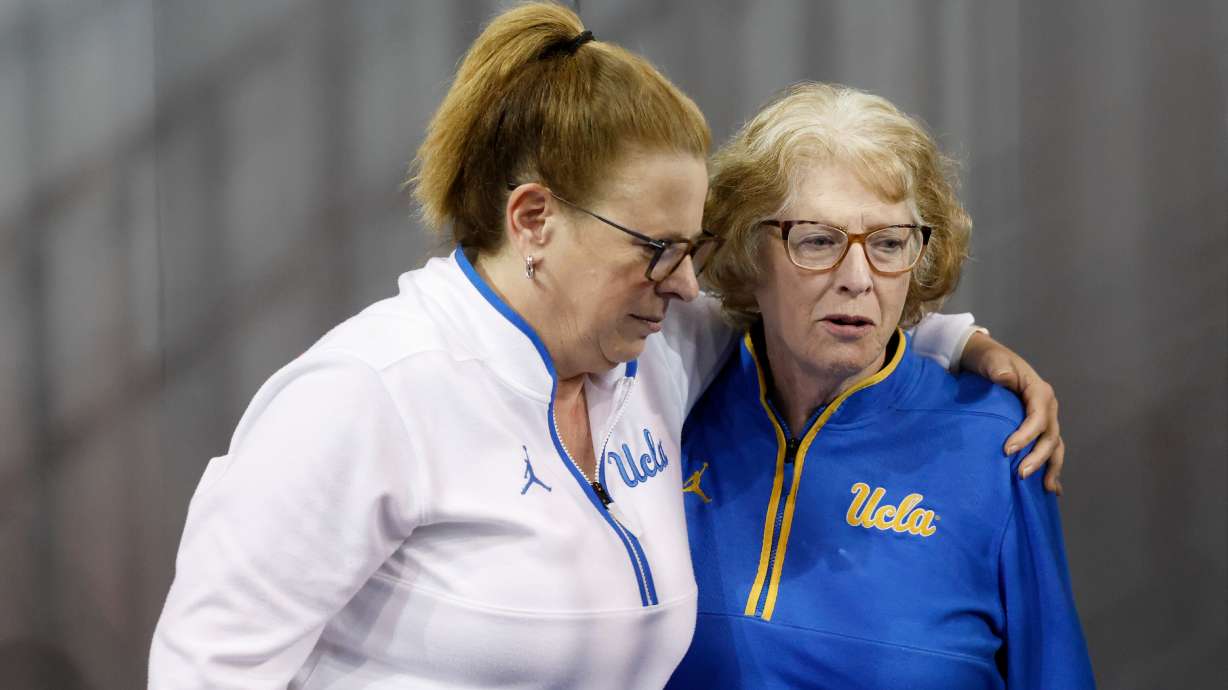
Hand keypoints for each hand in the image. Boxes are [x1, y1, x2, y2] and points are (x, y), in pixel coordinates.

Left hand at [961, 332, 1063, 493]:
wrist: (987, 361)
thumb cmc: (989, 360)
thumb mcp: (991, 360)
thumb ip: (998, 368)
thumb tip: (1005, 377)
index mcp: (1039, 392)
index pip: (1038, 418)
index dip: (1026, 436)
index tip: (1007, 451)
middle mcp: (1047, 407)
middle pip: (1050, 436)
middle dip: (1038, 457)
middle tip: (1021, 475)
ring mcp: (1045, 419)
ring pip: (1054, 446)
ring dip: (1050, 467)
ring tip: (1047, 489)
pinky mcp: (1038, 428)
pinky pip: (1049, 449)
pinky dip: (1051, 467)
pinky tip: (1052, 488)